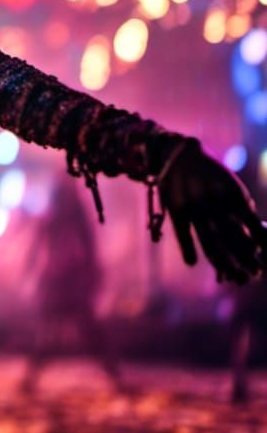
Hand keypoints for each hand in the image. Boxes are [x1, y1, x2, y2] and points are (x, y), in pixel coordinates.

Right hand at [159, 143, 266, 282]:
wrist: (178, 153)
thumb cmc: (211, 175)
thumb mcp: (230, 187)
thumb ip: (242, 212)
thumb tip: (256, 245)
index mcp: (233, 194)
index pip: (253, 227)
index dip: (259, 246)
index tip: (263, 261)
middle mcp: (215, 202)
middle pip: (234, 240)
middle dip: (246, 262)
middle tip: (254, 276)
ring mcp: (194, 207)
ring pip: (211, 243)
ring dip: (225, 265)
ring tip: (235, 278)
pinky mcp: (175, 209)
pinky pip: (182, 234)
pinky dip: (187, 249)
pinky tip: (191, 262)